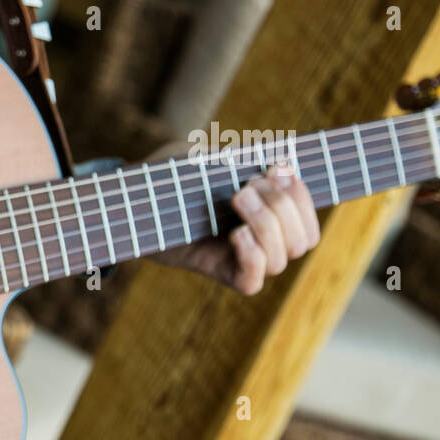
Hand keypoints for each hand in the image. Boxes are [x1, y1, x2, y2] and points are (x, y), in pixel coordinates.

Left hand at [157, 160, 321, 294]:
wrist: (131, 200)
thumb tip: (276, 158)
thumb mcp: (204, 159)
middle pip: (301, 241)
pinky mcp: (217, 273)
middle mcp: (260, 243)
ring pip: (280, 260)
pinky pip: (251, 282)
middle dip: (283, 206)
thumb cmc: (170, 176)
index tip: (279, 167)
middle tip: (248, 184)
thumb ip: (238, 159)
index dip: (302, 197)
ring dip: (267, 224)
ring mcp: (239, 260)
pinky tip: (237, 233)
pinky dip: (252, 257)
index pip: (307, 223)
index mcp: (268, 217)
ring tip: (237, 197)